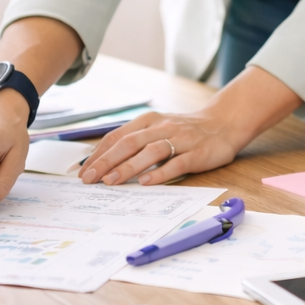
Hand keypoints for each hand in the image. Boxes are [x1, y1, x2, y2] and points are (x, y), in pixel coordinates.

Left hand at [81, 65, 303, 186]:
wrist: (224, 124)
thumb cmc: (185, 131)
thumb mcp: (157, 129)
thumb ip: (134, 142)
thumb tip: (102, 163)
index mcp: (149, 121)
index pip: (118, 136)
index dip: (98, 153)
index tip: (81, 171)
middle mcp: (163, 127)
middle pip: (130, 143)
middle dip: (107, 161)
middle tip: (89, 179)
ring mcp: (181, 139)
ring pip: (151, 151)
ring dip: (129, 167)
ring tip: (111, 181)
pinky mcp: (198, 153)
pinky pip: (177, 163)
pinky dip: (161, 173)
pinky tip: (147, 183)